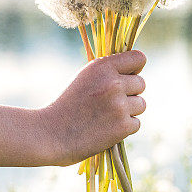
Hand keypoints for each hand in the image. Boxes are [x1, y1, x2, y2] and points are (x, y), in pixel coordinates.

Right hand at [37, 50, 146, 165]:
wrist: (49, 134)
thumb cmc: (68, 105)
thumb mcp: (85, 78)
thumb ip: (108, 72)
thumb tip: (135, 69)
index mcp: (102, 67)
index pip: (139, 58)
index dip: (135, 68)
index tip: (127, 77)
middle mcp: (113, 83)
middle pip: (142, 83)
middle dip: (130, 93)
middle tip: (109, 102)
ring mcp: (119, 105)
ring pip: (141, 104)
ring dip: (128, 111)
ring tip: (106, 116)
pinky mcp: (122, 126)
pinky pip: (136, 123)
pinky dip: (124, 128)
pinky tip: (106, 128)